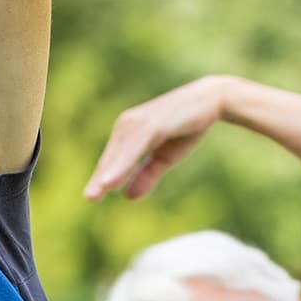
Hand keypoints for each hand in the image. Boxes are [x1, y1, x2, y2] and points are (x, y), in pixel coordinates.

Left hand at [83, 75, 231, 200]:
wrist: (212, 101)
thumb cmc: (186, 126)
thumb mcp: (165, 157)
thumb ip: (146, 174)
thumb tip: (127, 197)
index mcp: (128, 132)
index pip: (111, 160)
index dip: (101, 178)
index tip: (90, 197)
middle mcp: (128, 124)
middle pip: (110, 157)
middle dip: (99, 179)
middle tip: (88, 199)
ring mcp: (139, 122)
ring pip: (119, 154)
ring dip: (107, 175)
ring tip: (94, 195)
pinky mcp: (152, 123)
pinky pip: (134, 148)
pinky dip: (122, 164)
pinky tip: (112, 181)